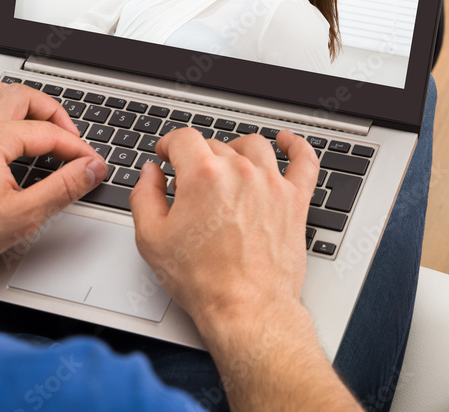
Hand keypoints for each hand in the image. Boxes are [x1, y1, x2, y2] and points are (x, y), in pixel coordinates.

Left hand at [0, 82, 106, 305]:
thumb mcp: (22, 215)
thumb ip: (63, 188)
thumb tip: (90, 169)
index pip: (49, 133)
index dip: (78, 148)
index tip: (92, 163)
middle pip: (22, 96)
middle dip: (52, 113)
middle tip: (68, 136)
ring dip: (17, 99)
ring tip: (34, 116)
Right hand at [131, 132, 361, 410]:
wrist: (246, 309)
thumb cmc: (203, 280)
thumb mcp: (151, 238)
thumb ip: (144, 196)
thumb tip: (151, 173)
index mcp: (202, 174)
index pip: (183, 138)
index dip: (169, 145)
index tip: (167, 155)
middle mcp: (240, 171)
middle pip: (215, 145)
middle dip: (197, 159)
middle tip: (190, 184)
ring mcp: (271, 183)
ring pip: (253, 146)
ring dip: (235, 150)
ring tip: (227, 164)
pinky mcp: (295, 200)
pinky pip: (303, 161)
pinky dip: (295, 146)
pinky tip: (287, 142)